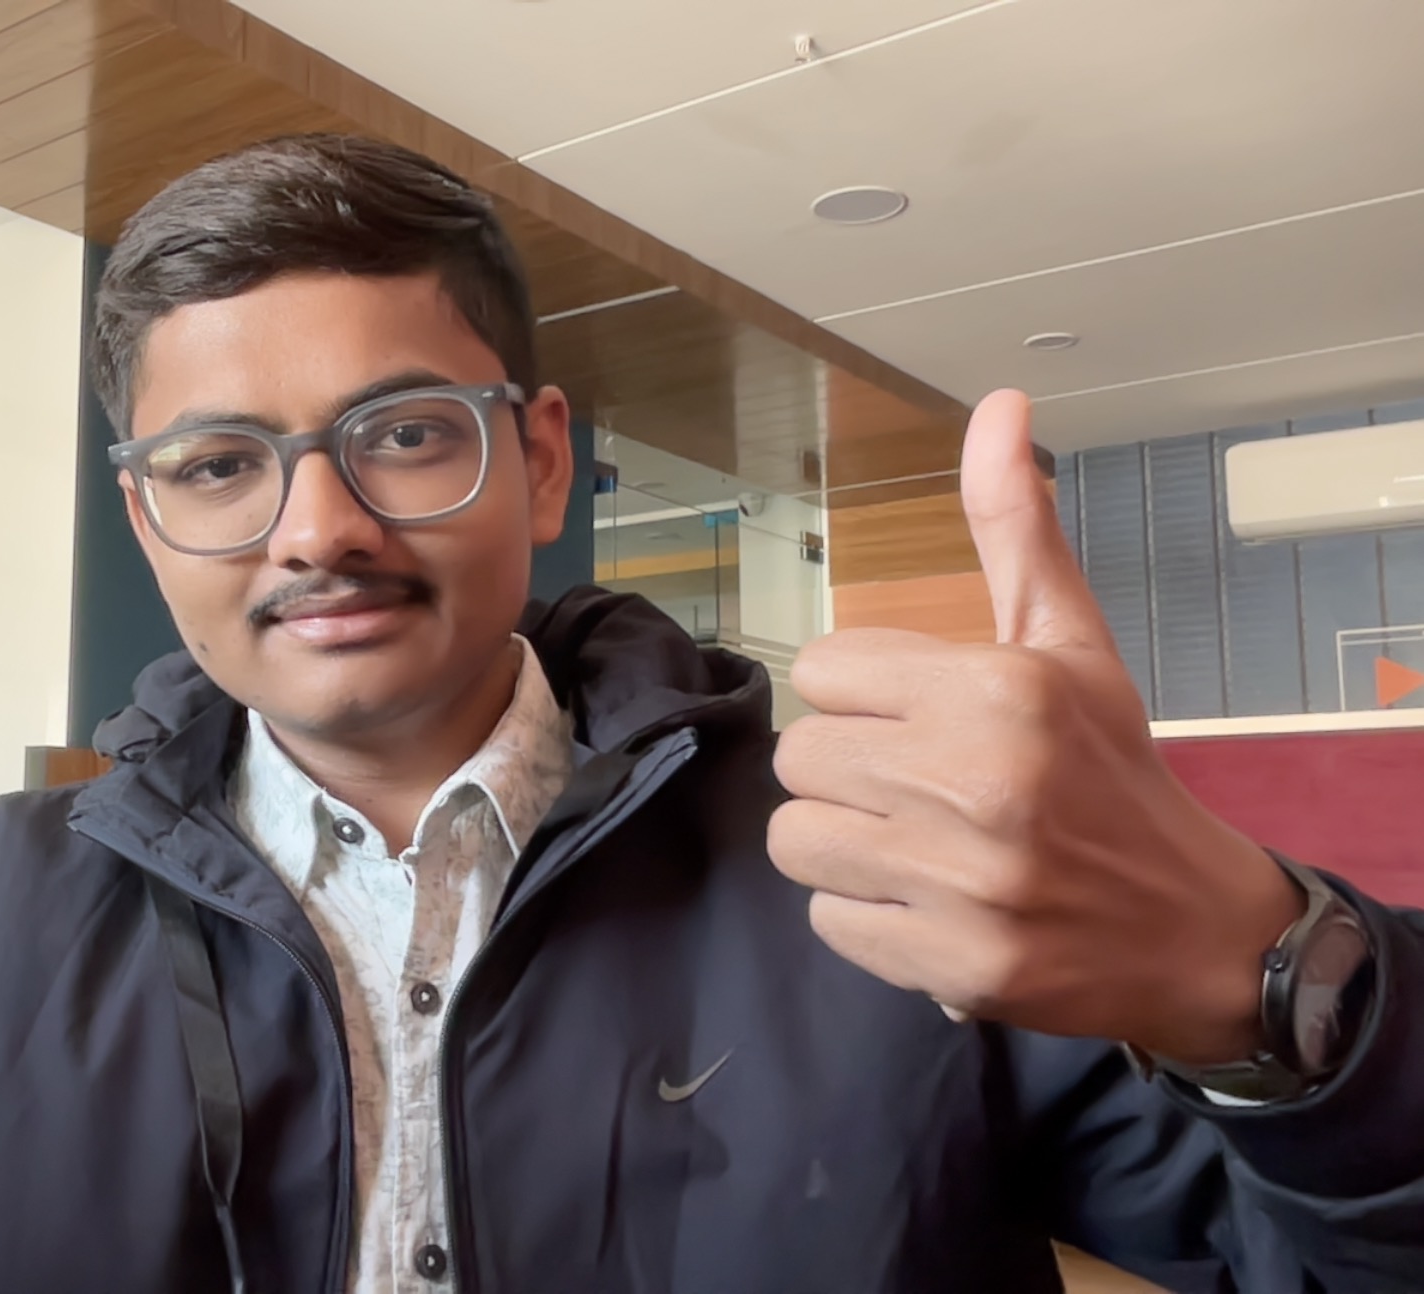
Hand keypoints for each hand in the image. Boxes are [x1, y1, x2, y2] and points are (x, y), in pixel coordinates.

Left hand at [768, 390, 1300, 1065]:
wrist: (1189, 924)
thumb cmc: (1110, 769)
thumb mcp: (1068, 641)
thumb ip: (1013, 526)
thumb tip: (998, 402)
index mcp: (995, 690)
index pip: (820, 668)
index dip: (859, 692)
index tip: (913, 715)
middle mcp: (972, 783)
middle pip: (797, 757)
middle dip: (845, 766)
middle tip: (913, 782)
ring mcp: (960, 883)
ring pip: (796, 840)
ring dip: (843, 841)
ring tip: (912, 841)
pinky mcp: (949, 965)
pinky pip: (827, 919)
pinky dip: (865, 913)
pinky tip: (928, 899)